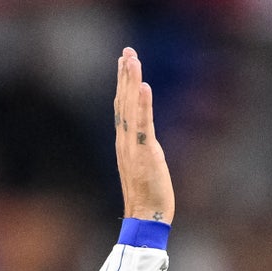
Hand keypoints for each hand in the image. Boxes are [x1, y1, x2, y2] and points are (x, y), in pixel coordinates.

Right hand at [113, 47, 173, 223]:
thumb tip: (147, 141)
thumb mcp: (145, 168)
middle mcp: (125, 141)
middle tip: (127, 51)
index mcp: (125, 143)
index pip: (122, 107)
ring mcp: (133, 146)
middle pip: (124, 101)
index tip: (124, 62)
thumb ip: (143, 150)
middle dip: (125, 74)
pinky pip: (143, 124)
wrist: (145, 219)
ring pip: (130, 107)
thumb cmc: (148, 198)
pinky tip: (144, 85)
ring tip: (132, 59)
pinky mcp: (145, 153)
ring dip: (131, 82)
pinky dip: (143, 104)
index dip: (123, 83)